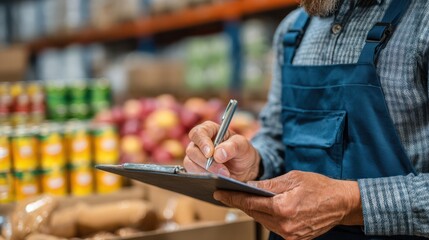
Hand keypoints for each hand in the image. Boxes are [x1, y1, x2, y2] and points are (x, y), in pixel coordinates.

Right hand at [184, 121, 260, 181]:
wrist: (245, 168)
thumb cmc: (243, 152)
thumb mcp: (243, 146)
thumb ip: (233, 146)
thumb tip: (218, 154)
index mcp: (210, 130)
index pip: (198, 133)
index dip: (202, 143)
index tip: (210, 154)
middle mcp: (199, 143)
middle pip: (192, 150)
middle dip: (207, 162)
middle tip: (223, 171)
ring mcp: (196, 157)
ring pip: (190, 163)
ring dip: (206, 172)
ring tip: (223, 175)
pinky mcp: (196, 170)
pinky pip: (193, 174)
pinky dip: (204, 178)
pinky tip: (216, 179)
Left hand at [214, 171, 362, 239]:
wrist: (341, 203)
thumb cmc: (320, 187)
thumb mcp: (292, 179)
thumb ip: (269, 185)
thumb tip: (249, 186)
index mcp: (284, 207)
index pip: (250, 203)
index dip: (232, 198)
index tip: (220, 194)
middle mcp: (285, 224)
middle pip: (254, 213)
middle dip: (241, 203)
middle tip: (228, 194)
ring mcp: (290, 235)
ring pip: (262, 221)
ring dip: (253, 210)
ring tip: (243, 199)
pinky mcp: (294, 239)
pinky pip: (273, 226)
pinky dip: (266, 217)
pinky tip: (262, 208)